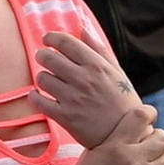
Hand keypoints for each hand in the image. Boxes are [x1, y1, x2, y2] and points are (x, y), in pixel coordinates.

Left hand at [30, 29, 141, 148]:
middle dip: (43, 56)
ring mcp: (73, 98)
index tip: (47, 40)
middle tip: (45, 60)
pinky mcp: (65, 116)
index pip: (65, 42)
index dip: (51, 38)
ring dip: (42, 78)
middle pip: (47, 58)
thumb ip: (99, 50)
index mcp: (97, 66)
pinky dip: (34, 97)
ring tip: (49, 82)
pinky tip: (39, 96)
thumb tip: (82, 28)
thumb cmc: (122, 102)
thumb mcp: (117, 73)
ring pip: (41, 78)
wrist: (128, 136)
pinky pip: (37, 100)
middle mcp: (84, 80)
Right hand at [56, 107, 163, 164]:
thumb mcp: (91, 153)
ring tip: (151, 155)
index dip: (147, 112)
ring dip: (160, 153)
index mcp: (114, 146)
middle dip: (156, 135)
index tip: (147, 114)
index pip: (141, 117)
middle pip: (161, 137)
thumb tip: (128, 129)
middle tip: (150, 138)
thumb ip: (112, 140)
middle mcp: (132, 160)